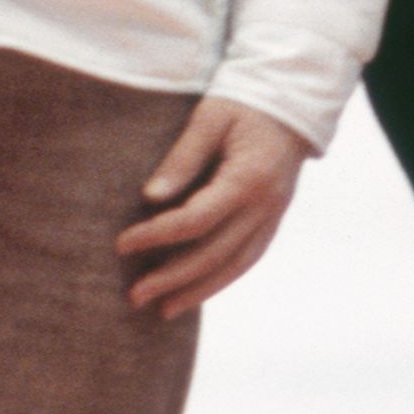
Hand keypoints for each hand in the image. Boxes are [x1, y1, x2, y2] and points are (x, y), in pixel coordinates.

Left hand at [114, 100, 309, 314]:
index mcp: (248, 179)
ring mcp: (274, 217)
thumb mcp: (209, 118)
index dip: (157, 235)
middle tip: (135, 295)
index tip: (122, 244)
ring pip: (235, 265)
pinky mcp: (273, 221)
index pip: (196, 220)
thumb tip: (151, 198)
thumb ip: (182, 158)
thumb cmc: (242, 103)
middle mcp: (266, 206)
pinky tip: (195, 292)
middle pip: (215, 253)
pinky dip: (220, 279)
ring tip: (163, 310)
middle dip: (173, 278)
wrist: (291, 105)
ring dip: (198, 290)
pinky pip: (247, 259)